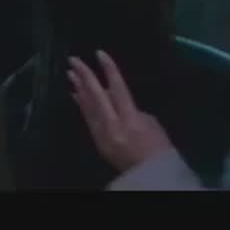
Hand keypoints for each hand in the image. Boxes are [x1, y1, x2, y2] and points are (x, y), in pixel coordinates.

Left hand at [68, 51, 173, 171]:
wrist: (150, 175)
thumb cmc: (158, 149)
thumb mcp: (152, 124)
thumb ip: (132, 109)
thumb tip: (116, 98)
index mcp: (131, 120)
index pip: (118, 90)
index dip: (109, 70)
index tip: (100, 54)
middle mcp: (112, 126)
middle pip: (96, 96)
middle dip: (85, 76)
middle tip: (73, 60)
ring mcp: (102, 133)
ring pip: (87, 106)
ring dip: (79, 88)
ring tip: (70, 73)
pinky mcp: (97, 140)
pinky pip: (87, 118)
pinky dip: (81, 104)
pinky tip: (75, 94)